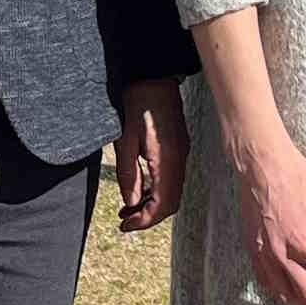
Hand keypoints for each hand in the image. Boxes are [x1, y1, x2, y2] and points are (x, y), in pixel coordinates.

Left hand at [117, 80, 188, 232]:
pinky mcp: (177, 148)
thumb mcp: (124, 140)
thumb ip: (128, 174)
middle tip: (125, 222)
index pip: (162, 204)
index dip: (144, 221)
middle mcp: (179, 160)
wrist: (154, 78)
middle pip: (171, 203)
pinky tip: (139, 191)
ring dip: (151, 205)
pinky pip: (171, 179)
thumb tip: (131, 203)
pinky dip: (156, 191)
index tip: (125, 227)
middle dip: (148, 217)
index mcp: (167, 160)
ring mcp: (181, 154)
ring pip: (172, 192)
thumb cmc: (137, 104)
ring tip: (127, 210)